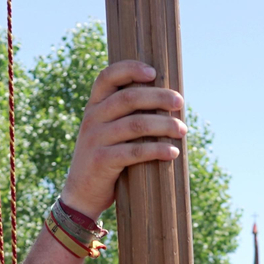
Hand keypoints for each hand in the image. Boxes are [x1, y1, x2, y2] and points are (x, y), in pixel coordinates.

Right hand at [58, 60, 185, 216]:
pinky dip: (157, 150)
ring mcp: (95, 139)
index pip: (107, 77)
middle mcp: (92, 118)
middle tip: (180, 103)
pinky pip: (135, 151)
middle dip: (158, 97)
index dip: (130, 69)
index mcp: (94, 106)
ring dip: (164, 125)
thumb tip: (167, 102)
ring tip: (182, 130)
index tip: (153, 72)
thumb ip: (124, 115)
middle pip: (129, 98)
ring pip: (136, 124)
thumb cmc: (105, 158)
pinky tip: (173, 153)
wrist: (81, 194)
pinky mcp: (102, 161)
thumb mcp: (107, 131)